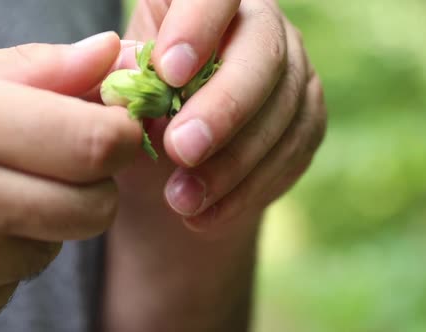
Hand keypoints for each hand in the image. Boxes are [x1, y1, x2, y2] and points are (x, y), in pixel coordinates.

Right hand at [0, 32, 140, 330]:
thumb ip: (37, 70)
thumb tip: (114, 51)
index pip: (100, 142)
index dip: (121, 135)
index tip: (111, 128)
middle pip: (98, 205)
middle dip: (92, 185)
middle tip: (50, 166)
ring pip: (60, 246)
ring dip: (43, 224)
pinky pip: (19, 283)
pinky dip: (5, 261)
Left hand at [103, 1, 326, 330]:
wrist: (172, 167)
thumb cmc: (136, 118)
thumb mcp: (116, 99)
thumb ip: (118, 84)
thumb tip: (127, 76)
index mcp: (205, 2)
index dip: (198, 25)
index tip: (168, 72)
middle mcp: (261, 24)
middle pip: (261, 51)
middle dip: (223, 106)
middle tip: (181, 150)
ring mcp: (294, 70)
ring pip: (281, 110)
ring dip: (231, 163)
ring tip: (180, 201)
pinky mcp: (308, 116)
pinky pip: (292, 152)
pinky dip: (247, 190)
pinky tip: (207, 216)